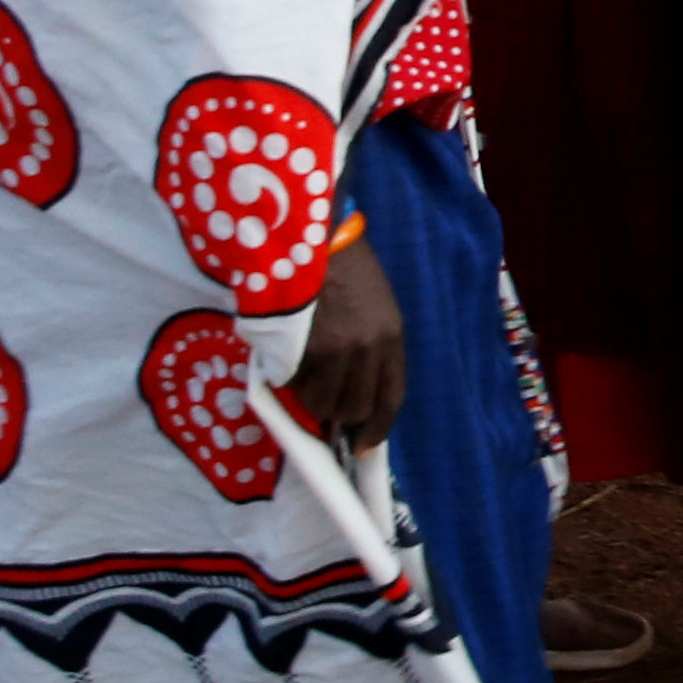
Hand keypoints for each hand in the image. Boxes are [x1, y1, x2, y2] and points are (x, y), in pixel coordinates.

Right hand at [284, 227, 407, 454]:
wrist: (311, 236)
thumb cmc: (346, 267)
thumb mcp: (378, 305)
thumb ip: (374, 347)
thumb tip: (360, 388)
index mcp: (392, 337)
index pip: (391, 398)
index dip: (377, 428)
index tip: (364, 445)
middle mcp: (366, 348)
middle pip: (354, 407)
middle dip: (340, 415)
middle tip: (326, 406)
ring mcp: (332, 349)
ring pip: (321, 402)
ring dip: (312, 399)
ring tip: (306, 378)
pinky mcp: (300, 347)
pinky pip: (295, 384)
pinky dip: (291, 382)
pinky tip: (290, 361)